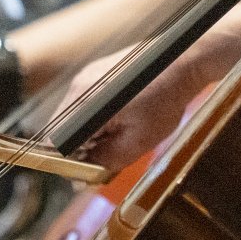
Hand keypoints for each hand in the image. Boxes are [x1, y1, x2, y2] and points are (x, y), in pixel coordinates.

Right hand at [71, 0, 240, 173]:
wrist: (185, 60)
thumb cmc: (165, 98)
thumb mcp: (138, 141)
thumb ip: (107, 161)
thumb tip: (83, 179)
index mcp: (84, 104)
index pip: (55, 143)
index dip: (68, 163)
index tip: (87, 172)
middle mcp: (79, 86)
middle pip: (62, 129)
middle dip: (80, 149)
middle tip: (108, 156)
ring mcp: (88, 75)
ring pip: (73, 116)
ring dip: (90, 132)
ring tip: (120, 134)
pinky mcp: (98, 71)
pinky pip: (85, 101)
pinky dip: (97, 116)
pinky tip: (122, 117)